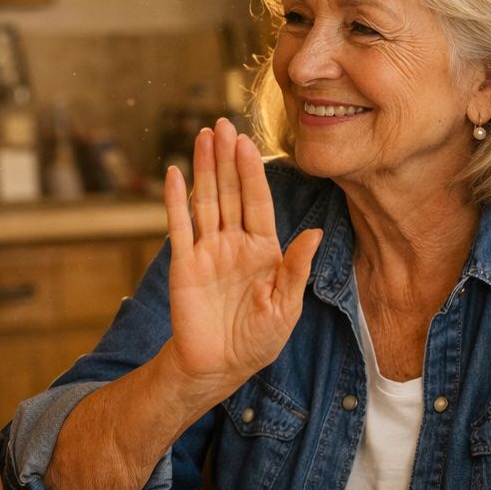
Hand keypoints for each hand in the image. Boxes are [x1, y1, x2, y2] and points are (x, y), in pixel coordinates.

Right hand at [161, 119, 321, 395]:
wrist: (219, 366)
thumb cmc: (258, 340)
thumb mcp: (286, 307)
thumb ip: (296, 268)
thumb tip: (315, 233)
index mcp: (264, 250)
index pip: (258, 202)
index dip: (252, 171)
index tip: (248, 142)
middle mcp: (234, 243)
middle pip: (230, 192)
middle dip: (227, 158)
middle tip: (223, 123)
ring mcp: (208, 251)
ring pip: (206, 201)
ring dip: (204, 168)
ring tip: (203, 136)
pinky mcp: (184, 264)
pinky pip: (179, 226)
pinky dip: (175, 200)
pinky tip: (174, 172)